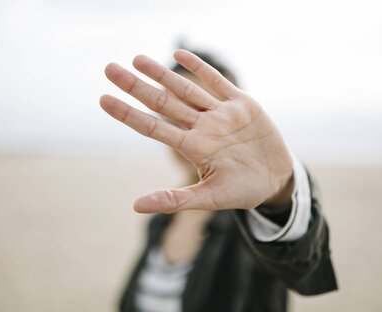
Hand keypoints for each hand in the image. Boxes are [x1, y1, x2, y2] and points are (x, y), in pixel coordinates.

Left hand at [100, 50, 293, 213]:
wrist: (278, 181)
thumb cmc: (242, 192)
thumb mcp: (209, 198)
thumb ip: (175, 200)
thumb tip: (135, 207)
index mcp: (193, 148)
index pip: (152, 127)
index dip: (128, 113)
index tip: (103, 99)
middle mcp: (202, 127)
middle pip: (162, 103)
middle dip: (136, 86)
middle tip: (109, 69)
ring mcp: (220, 114)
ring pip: (185, 89)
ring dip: (161, 74)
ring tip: (136, 59)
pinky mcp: (241, 104)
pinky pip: (217, 82)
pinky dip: (200, 68)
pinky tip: (179, 55)